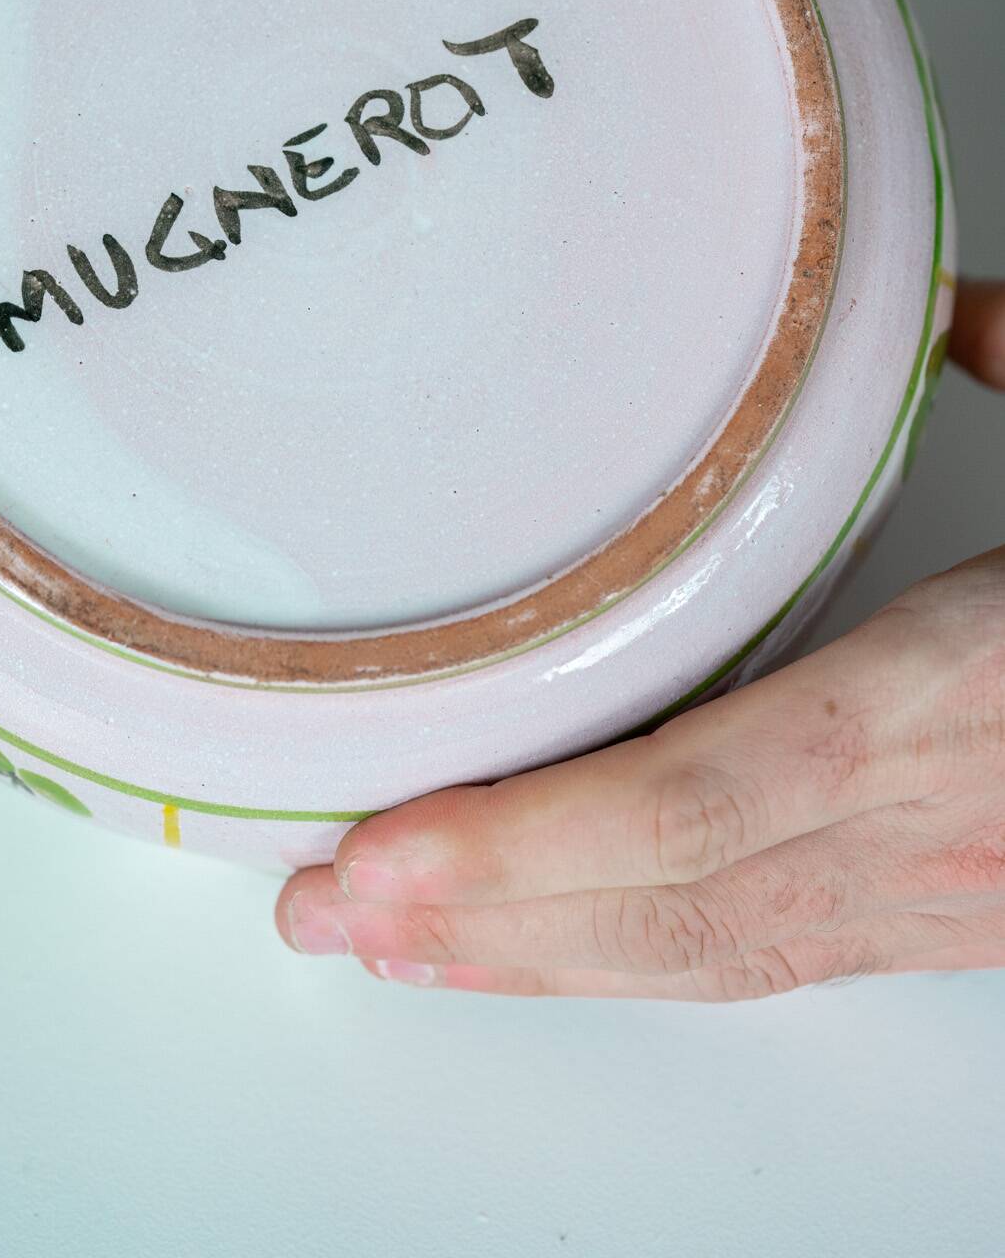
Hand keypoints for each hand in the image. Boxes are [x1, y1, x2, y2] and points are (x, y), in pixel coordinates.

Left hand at [277, 284, 1004, 998]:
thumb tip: (949, 300)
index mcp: (973, 697)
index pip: (709, 803)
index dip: (534, 851)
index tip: (378, 860)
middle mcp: (950, 827)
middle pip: (682, 909)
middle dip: (486, 925)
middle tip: (320, 914)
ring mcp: (959, 896)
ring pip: (723, 957)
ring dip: (545, 960)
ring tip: (394, 948)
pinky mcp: (965, 915)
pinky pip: (780, 950)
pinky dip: (646, 957)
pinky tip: (558, 944)